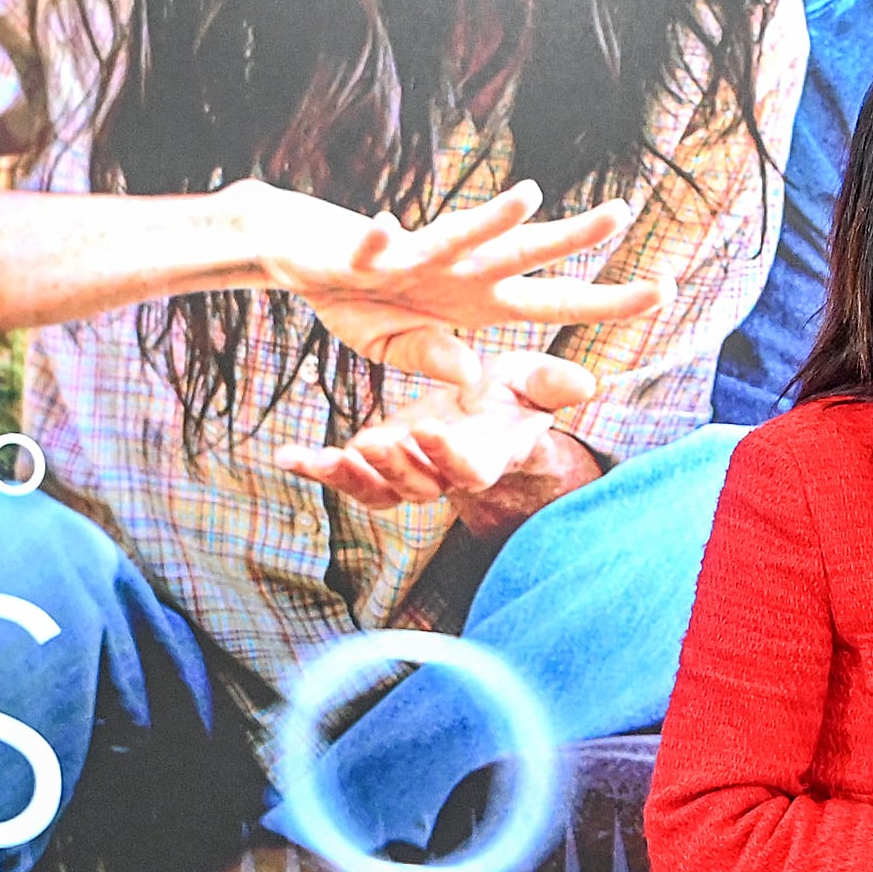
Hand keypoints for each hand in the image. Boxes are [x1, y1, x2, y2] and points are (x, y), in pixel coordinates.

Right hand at [237, 180, 666, 382]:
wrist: (301, 255)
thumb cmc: (362, 297)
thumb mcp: (400, 347)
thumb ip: (438, 359)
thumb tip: (473, 380)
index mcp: (479, 298)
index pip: (556, 301)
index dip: (608, 299)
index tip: (665, 291)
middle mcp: (461, 269)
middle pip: (527, 254)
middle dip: (572, 237)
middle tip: (622, 212)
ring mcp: (417, 255)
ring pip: (462, 232)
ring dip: (491, 217)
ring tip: (526, 197)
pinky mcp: (366, 252)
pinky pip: (374, 246)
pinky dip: (377, 240)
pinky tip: (382, 227)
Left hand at [271, 350, 598, 511]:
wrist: (482, 412)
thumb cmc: (513, 395)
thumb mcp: (535, 379)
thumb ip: (555, 382)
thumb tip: (588, 384)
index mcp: (486, 456)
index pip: (470, 469)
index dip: (451, 457)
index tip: (430, 431)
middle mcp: (444, 476)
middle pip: (418, 486)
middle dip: (394, 468)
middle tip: (372, 443)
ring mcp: (407, 476)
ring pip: (377, 492)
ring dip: (350, 478)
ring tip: (323, 457)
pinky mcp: (375, 467)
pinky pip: (342, 479)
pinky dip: (313, 469)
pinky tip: (285, 455)